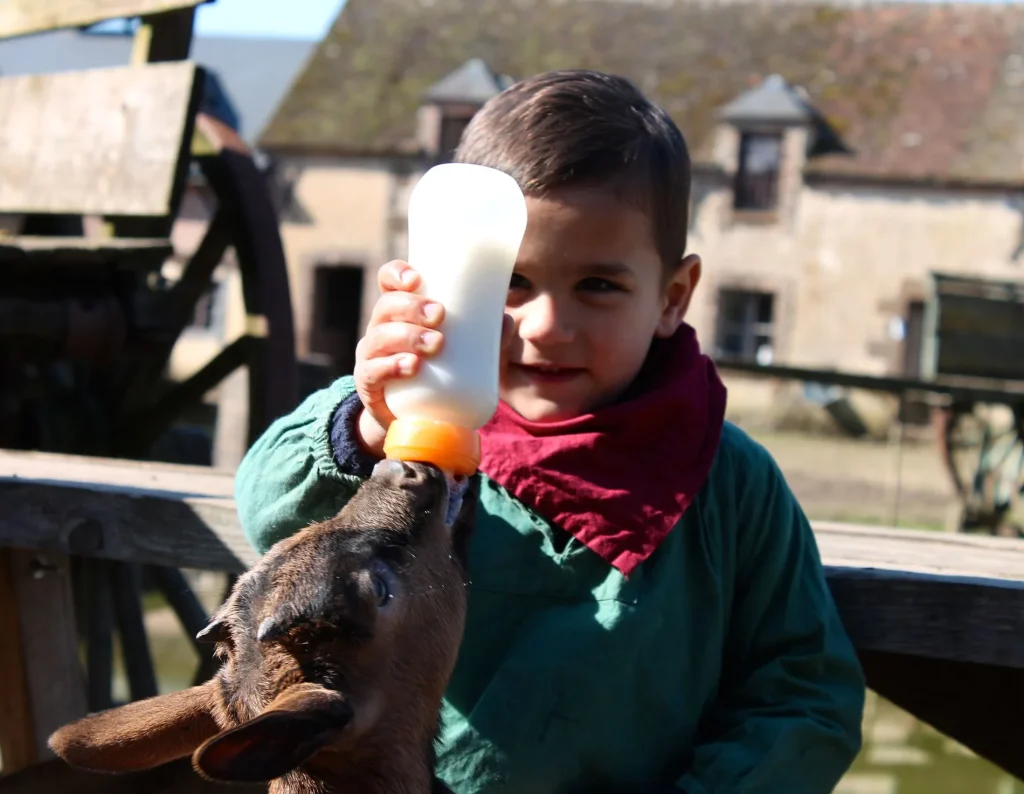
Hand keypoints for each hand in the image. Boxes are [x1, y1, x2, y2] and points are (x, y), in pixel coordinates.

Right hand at [353, 260, 515, 457]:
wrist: (411, 418)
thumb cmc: (437, 374)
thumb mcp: (461, 353)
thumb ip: (485, 338)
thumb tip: (507, 321)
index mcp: (400, 313)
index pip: (389, 281)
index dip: (397, 273)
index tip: (416, 279)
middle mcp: (381, 328)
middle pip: (386, 305)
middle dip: (412, 306)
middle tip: (440, 315)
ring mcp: (371, 356)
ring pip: (379, 336)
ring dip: (408, 335)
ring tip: (435, 344)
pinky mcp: (368, 384)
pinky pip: (372, 370)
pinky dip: (392, 366)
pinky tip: (411, 366)